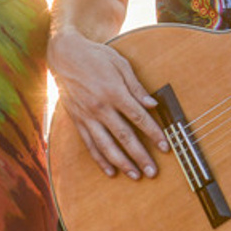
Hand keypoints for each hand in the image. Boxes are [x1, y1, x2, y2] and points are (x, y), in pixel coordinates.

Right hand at [49, 26, 166, 178]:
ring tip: (135, 175)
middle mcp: (100, 107)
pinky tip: (110, 171)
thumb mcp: (120, 64)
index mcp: (114, 92)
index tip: (165, 146)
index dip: (154, 134)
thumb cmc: (96, 57)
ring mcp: (87, 116)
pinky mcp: (77, 121)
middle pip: (124, 136)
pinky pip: (89, 144)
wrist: (65, 55)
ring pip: (106, 145)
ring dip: (122, 163)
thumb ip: (136, 87)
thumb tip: (152, 104)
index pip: (139, 118)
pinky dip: (100, 159)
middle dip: (140, 155)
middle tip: (152, 172)